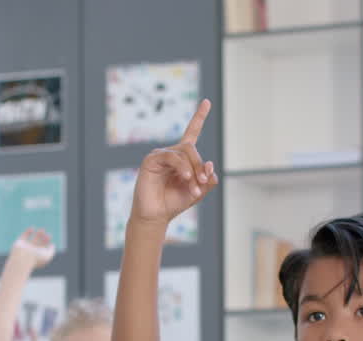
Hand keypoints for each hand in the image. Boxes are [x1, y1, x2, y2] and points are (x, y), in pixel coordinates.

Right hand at [9, 228, 54, 268]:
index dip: (47, 241)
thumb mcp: (47, 256)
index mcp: (39, 255)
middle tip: (47, 234)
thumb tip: (52, 245)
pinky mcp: (20, 242)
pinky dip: (28, 231)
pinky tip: (32, 228)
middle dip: (44, 237)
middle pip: (39, 243)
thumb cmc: (36, 258)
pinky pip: (24, 235)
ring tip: (42, 229)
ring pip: (33, 239)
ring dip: (38, 234)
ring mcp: (26, 247)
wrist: (23, 258)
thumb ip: (51, 250)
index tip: (49, 237)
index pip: (45, 247)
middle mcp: (33, 251)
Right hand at [129, 100, 218, 229]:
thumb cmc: (174, 203)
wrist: (156, 216)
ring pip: (185, 152)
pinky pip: (172, 157)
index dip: (199, 117)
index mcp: (182, 158)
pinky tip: (186, 178)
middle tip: (202, 184)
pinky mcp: (151, 160)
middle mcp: (171, 153)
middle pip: (192, 148)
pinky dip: (182, 167)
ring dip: (193, 171)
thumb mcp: (197, 192)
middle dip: (200, 166)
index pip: (191, 133)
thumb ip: (207, 179)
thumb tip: (211, 165)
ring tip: (194, 188)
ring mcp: (160, 155)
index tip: (207, 102)